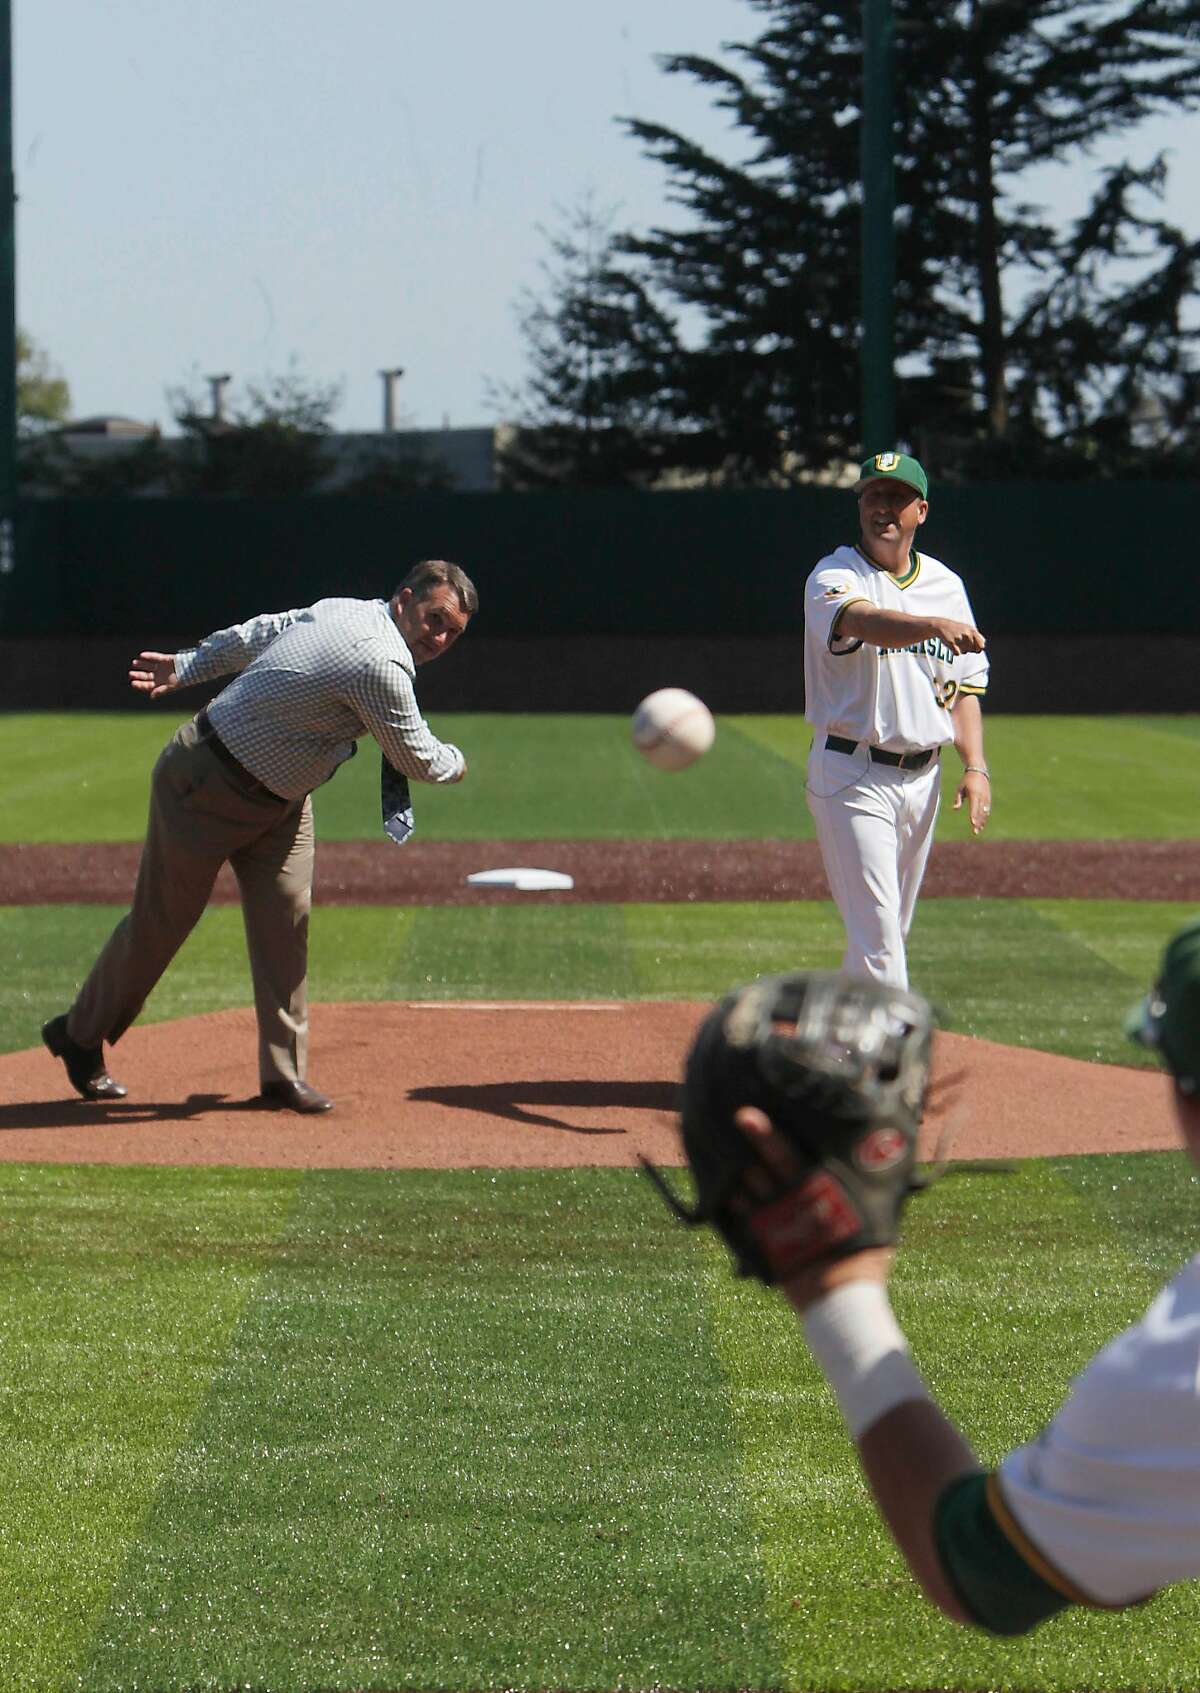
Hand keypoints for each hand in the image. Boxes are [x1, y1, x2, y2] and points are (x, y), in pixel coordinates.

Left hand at [129, 651, 178, 698]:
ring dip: (142, 665)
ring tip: (134, 663)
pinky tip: (142, 655)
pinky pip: (155, 657)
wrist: (193, 669)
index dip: (140, 684)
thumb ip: (161, 691)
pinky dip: (149, 656)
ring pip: (149, 666)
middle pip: (147, 676)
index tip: (133, 683)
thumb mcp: (171, 687)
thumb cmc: (183, 680)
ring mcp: (163, 667)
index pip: (148, 685)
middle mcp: (161, 676)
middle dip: (138, 675)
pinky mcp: (166, 659)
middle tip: (131, 674)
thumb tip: (151, 697)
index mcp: (161, 684)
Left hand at [734, 1105, 895, 1309]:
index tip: (747, 1113)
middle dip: (756, 1139)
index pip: (791, 1157)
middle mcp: (795, 1202)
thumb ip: (872, 1186)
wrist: (842, 1301)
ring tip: (718, 1143)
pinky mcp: (765, 1241)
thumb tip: (887, 1154)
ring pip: (750, 1188)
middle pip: (771, 1166)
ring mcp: (777, 1221)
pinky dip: (730, 1200)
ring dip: (735, 1168)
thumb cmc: (865, 1257)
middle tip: (739, 1115)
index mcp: (822, 1192)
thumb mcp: (876, 1218)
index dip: (769, 1135)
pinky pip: (742, 1216)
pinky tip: (716, 1185)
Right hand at [927, 618, 985, 654]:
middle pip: (973, 650)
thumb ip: (978, 638)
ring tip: (956, 642)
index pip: (982, 645)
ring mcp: (959, 638)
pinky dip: (955, 652)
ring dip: (961, 650)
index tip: (973, 647)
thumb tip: (980, 650)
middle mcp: (967, 634)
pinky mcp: (952, 643)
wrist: (942, 625)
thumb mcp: (969, 630)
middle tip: (962, 643)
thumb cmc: (957, 629)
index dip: (978, 648)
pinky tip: (952, 645)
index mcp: (973, 630)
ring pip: (965, 652)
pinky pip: (958, 653)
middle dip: (968, 649)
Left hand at [952, 769, 989, 833]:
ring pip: (985, 812)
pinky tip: (982, 823)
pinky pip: (987, 809)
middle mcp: (982, 796)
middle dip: (978, 822)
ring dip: (982, 821)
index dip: (973, 816)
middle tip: (975, 831)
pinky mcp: (988, 798)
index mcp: (974, 793)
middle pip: (980, 812)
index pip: (974, 807)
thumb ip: (958, 799)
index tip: (973, 823)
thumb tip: (954, 809)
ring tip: (978, 830)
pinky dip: (985, 816)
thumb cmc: (966, 780)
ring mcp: (986, 797)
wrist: (979, 771)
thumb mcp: (960, 788)